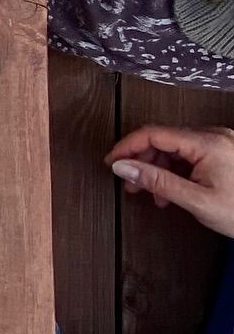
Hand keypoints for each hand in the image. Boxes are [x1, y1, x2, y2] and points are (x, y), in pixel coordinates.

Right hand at [106, 124, 233, 236]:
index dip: (128, 146)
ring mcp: (219, 141)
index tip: (111, 162)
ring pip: (175, 146)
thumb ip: (157, 181)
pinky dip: (176, 169)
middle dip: (143, 160)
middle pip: (164, 138)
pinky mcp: (222, 150)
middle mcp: (213, 135)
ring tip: (154, 194)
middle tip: (130, 184)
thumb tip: (123, 167)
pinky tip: (172, 189)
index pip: (154, 133)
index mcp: (207, 142)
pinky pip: (189, 153)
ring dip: (159, 167)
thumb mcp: (196, 200)